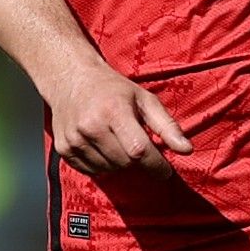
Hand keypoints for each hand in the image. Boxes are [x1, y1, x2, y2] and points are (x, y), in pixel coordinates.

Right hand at [45, 60, 192, 176]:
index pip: (139, 151)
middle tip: (137, 144)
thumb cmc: (113, 89)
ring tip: (118, 141)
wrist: (71, 79)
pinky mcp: (63, 149)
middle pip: (126, 163)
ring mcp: (74, 139)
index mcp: (114, 111)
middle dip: (138, 161)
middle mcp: (90, 126)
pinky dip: (103, 165)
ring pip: (110, 170)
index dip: (156, 166)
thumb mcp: (144, 99)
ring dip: (120, 162)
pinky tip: (102, 145)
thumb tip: (186, 150)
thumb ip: (167, 126)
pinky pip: (92, 171)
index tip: (165, 171)